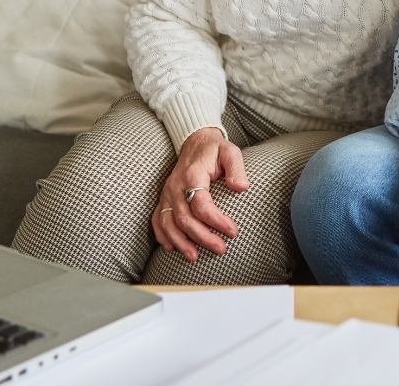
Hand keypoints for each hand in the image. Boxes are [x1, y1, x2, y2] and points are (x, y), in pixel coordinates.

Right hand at [151, 127, 248, 261]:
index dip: (216, 220)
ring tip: (194, 257)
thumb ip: (237, 167)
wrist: (195, 142)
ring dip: (180, 242)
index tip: (233, 231)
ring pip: (168, 222)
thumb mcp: (230, 151)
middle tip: (221, 248)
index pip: (201, 204)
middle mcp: (176, 186)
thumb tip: (241, 187)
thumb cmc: (215, 150)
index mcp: (192, 175)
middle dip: (202, 237)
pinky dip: (163, 235)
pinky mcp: (164, 198)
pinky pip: (158, 219)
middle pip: (185, 218)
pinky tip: (173, 247)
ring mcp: (167, 193)